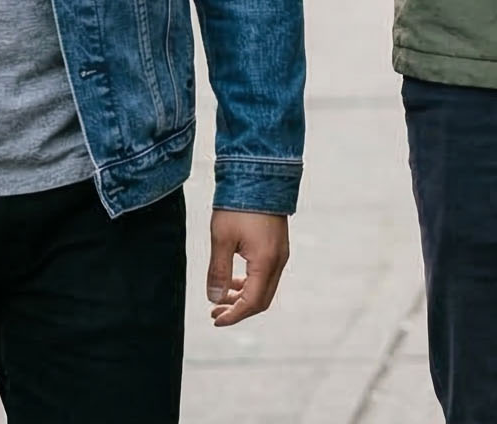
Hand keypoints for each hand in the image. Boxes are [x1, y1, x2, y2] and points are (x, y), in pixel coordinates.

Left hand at [207, 210, 289, 324]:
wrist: (260, 176)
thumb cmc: (238, 206)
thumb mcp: (221, 239)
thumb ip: (219, 272)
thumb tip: (214, 299)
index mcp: (266, 261)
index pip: (252, 302)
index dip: (233, 316)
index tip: (215, 319)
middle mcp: (278, 260)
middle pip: (262, 300)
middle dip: (238, 310)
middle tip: (215, 311)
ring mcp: (281, 252)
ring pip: (265, 287)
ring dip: (244, 297)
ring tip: (221, 296)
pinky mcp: (278, 246)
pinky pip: (267, 274)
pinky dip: (251, 283)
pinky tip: (234, 279)